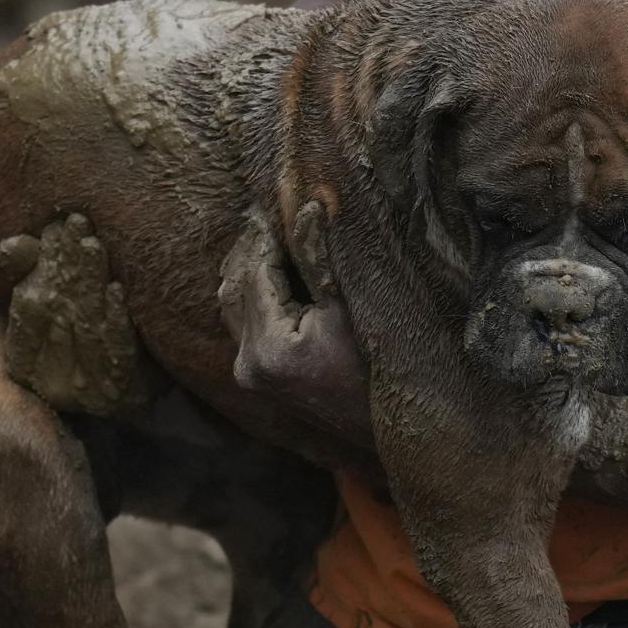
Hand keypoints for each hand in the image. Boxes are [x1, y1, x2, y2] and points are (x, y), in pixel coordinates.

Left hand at [218, 212, 373, 459]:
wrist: (394, 430)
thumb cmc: (383, 371)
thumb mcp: (354, 309)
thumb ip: (320, 258)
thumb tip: (306, 205)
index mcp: (268, 349)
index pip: (256, 271)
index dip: (268, 233)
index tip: (281, 197)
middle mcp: (248, 364)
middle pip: (235, 285)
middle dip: (253, 246)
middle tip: (272, 210)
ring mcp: (251, 373)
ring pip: (233, 303)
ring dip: (249, 267)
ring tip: (272, 233)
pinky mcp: (259, 377)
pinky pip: (243, 320)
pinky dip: (253, 291)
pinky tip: (274, 269)